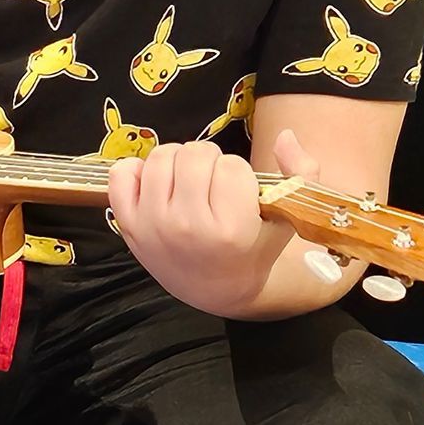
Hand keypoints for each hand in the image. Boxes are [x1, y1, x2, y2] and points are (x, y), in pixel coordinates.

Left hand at [107, 129, 319, 317]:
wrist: (216, 290)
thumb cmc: (253, 249)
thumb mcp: (289, 217)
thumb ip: (302, 173)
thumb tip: (285, 134)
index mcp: (231, 229)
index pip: (233, 167)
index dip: (238, 174)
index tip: (238, 194)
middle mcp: (188, 227)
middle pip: (195, 155)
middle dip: (209, 162)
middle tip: (212, 184)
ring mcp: (152, 226)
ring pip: (161, 157)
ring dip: (177, 161)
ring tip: (188, 182)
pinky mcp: (128, 226)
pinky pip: (121, 174)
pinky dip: (135, 170)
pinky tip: (155, 184)